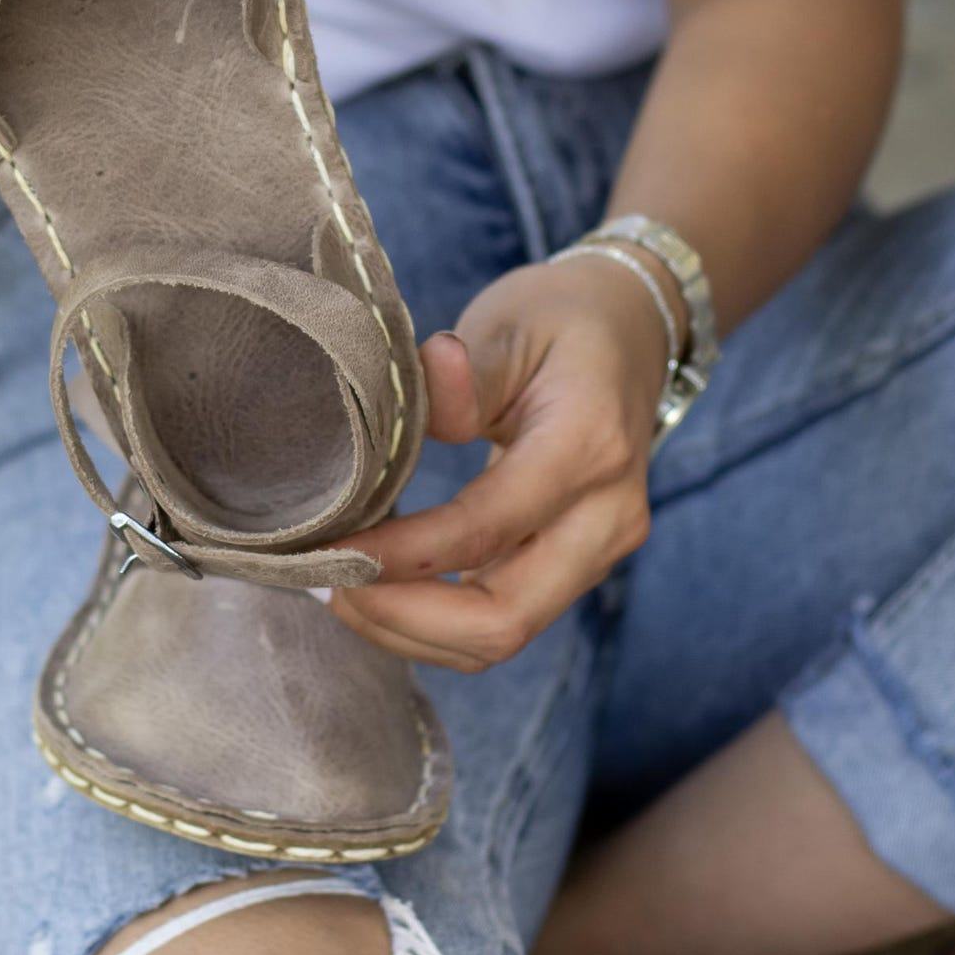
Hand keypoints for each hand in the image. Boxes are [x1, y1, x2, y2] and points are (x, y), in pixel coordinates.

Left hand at [330, 252, 678, 669]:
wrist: (628, 329)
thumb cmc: (559, 320)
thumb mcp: (511, 325)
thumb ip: (468, 371)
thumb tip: (432, 370)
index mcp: (587, 447)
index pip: (484, 529)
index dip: (400, 556)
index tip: (328, 550)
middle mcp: (606, 515)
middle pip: (504, 618)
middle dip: (404, 618)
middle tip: (327, 584)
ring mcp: (599, 548)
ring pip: (503, 635)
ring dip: (414, 630)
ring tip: (341, 590)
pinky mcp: (578, 562)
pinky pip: (507, 616)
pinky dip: (437, 621)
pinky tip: (381, 587)